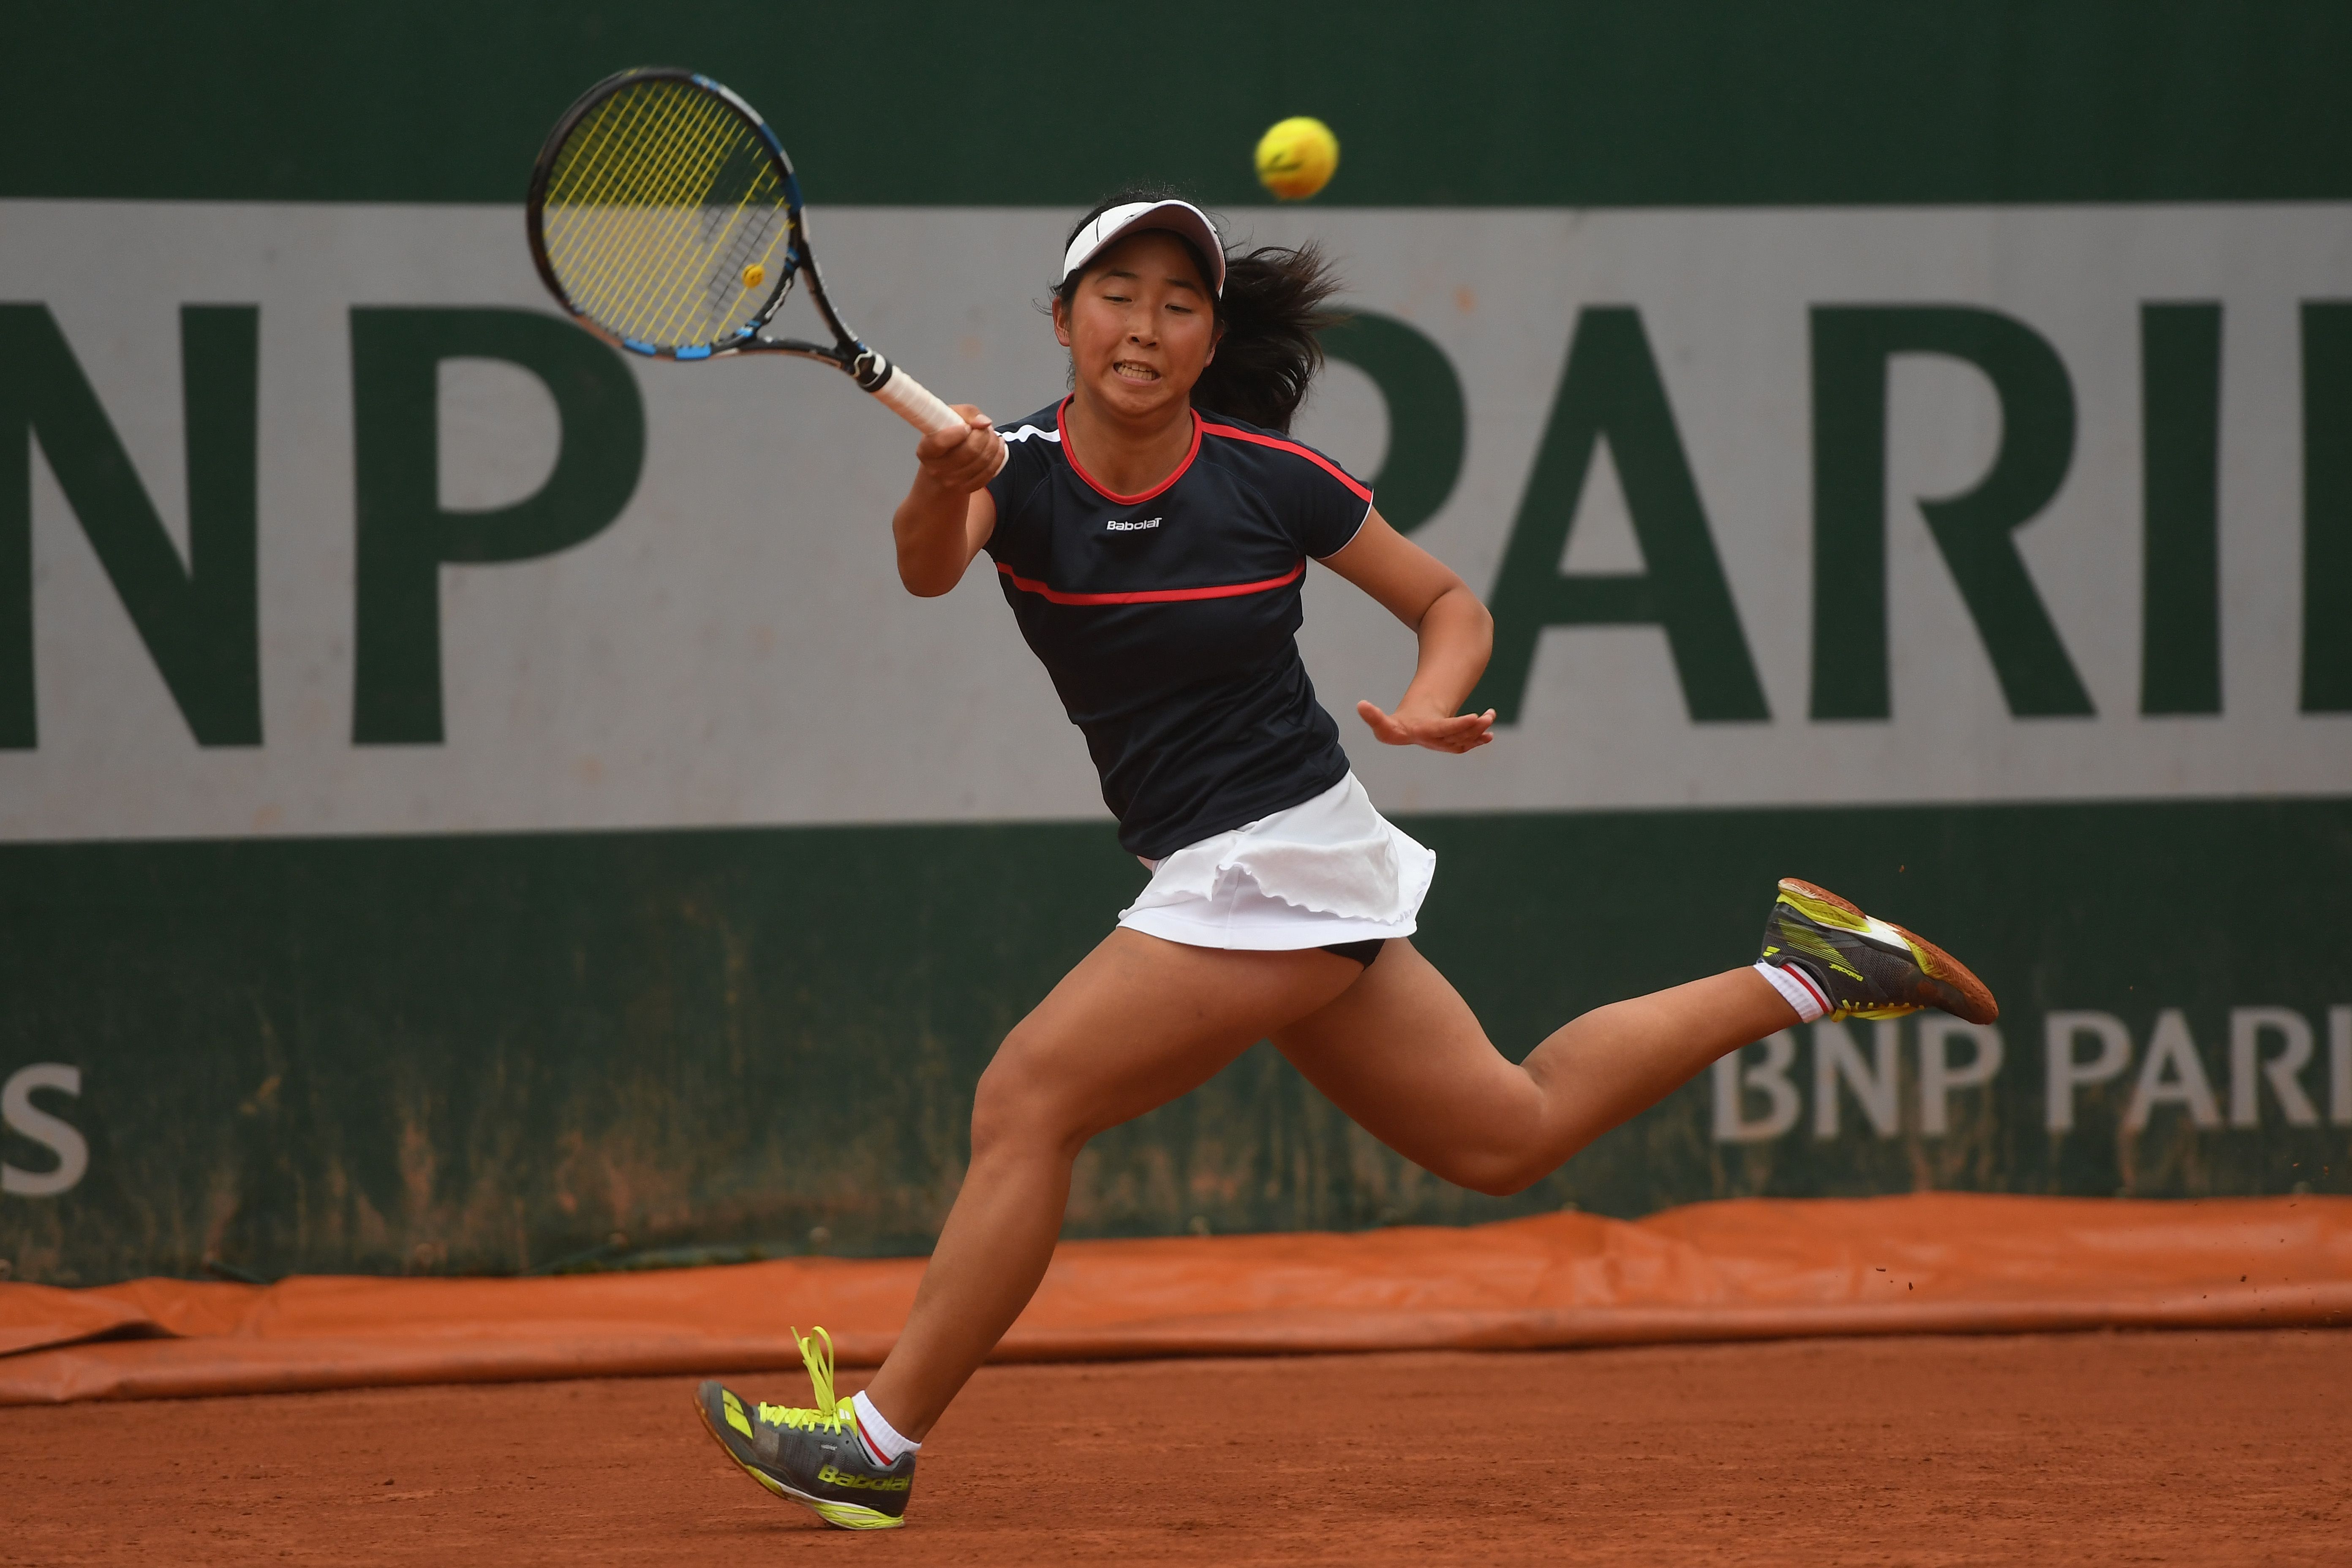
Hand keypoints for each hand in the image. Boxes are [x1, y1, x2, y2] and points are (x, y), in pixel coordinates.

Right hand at [915, 406, 1002, 492]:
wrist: (943, 465)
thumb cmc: (946, 436)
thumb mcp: (950, 417)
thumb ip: (968, 413)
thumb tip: (984, 422)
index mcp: (926, 450)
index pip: (941, 442)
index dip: (958, 432)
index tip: (966, 426)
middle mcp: (936, 469)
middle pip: (970, 450)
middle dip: (984, 434)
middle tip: (984, 428)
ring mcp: (952, 482)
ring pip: (983, 460)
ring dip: (993, 443)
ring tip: (991, 435)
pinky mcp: (967, 488)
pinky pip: (990, 472)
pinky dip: (998, 456)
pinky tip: (997, 445)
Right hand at [1356, 700, 1495, 753]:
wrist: (1406, 733)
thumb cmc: (1395, 728)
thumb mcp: (1383, 724)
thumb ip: (1373, 717)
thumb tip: (1360, 704)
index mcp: (1424, 735)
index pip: (1443, 730)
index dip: (1458, 726)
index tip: (1473, 718)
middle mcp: (1438, 742)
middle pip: (1460, 735)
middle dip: (1474, 727)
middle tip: (1487, 716)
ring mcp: (1447, 744)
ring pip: (1467, 738)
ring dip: (1480, 728)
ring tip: (1490, 715)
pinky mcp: (1454, 742)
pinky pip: (1469, 742)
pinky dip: (1480, 738)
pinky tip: (1490, 734)